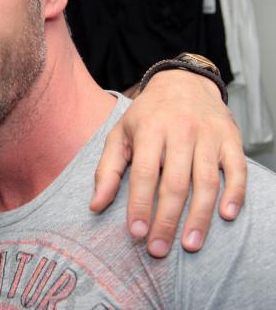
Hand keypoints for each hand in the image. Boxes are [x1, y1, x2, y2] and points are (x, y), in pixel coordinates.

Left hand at [90, 69, 245, 257]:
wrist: (184, 82)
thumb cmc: (148, 115)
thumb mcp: (120, 134)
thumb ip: (107, 170)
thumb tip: (95, 205)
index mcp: (150, 130)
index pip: (144, 174)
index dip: (140, 205)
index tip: (135, 233)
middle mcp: (180, 131)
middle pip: (175, 183)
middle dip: (166, 220)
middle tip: (159, 249)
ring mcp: (208, 136)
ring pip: (206, 182)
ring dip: (199, 217)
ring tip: (189, 245)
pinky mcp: (230, 139)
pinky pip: (236, 170)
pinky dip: (234, 194)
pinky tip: (227, 217)